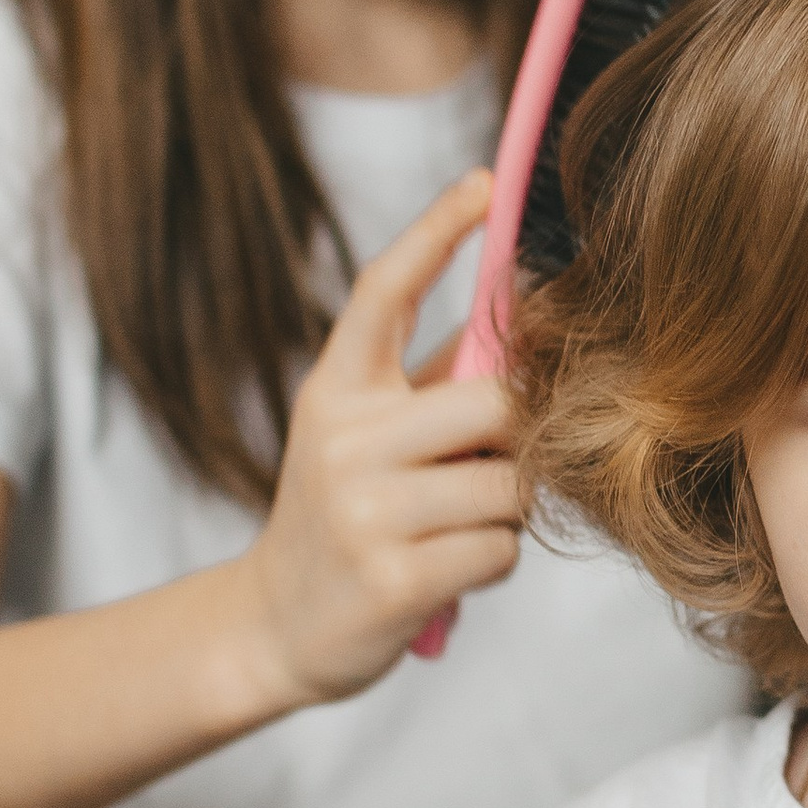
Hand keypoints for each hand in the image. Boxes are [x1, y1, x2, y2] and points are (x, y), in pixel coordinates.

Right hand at [236, 174, 525, 704]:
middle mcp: (343, 439)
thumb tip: (529, 300)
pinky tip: (445, 569)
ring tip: (453, 526)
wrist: (278, 625)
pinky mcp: (394, 579)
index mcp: (337, 389)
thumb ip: (437, 379)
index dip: (436, 231)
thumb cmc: (352, 513)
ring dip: (505, 512)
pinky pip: (501, 550)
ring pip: (512, 488)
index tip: (483, 182)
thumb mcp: (368, 435)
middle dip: (517, 440)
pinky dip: (492, 562)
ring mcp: (364, 511)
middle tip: (484, 470)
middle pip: (496, 403)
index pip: (383, 290)